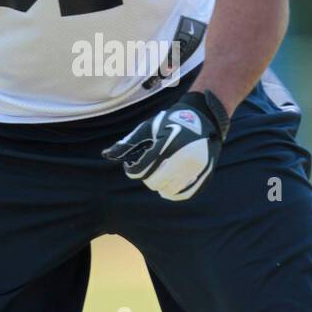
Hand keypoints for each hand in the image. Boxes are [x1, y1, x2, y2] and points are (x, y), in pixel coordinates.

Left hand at [101, 90, 229, 200]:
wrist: (204, 117)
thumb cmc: (170, 121)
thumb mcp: (148, 127)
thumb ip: (128, 143)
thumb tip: (106, 155)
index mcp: (167, 144)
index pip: (141, 171)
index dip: (132, 170)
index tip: (132, 164)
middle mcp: (184, 157)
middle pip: (154, 182)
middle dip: (146, 176)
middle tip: (148, 167)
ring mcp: (197, 167)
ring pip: (168, 191)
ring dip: (160, 184)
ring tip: (159, 173)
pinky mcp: (205, 174)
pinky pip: (185, 193)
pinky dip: (174, 192)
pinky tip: (169, 184)